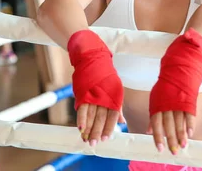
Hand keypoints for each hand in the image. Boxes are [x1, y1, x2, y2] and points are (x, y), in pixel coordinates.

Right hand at [67, 30, 123, 145]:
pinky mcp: (83, 92)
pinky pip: (82, 108)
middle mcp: (104, 96)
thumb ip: (116, 107)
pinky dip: (81, 118)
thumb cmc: (104, 75)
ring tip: (86, 139)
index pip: (112, 116)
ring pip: (91, 115)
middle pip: (101, 118)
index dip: (109, 128)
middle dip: (97, 132)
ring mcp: (93, 94)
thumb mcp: (114, 89)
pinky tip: (80, 128)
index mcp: (115, 96)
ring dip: (89, 129)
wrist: (92, 57)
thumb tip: (121, 123)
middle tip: (94, 144)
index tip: (106, 139)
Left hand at [148, 28, 201, 153]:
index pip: (156, 121)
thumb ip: (154, 112)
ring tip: (182, 145)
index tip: (159, 147)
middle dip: (171, 139)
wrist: (182, 59)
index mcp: (157, 99)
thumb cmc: (168, 78)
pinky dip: (189, 123)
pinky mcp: (190, 96)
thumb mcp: (158, 94)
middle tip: (173, 151)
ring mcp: (179, 98)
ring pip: (179, 120)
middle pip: (168, 123)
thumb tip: (148, 129)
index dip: (158, 135)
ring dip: (181, 134)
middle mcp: (167, 100)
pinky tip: (189, 133)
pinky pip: (190, 112)